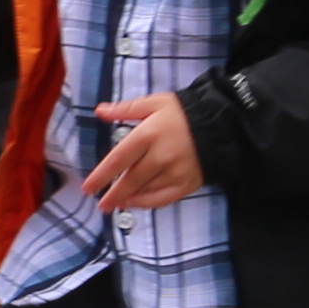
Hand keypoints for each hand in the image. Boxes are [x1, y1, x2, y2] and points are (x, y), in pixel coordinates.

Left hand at [76, 92, 204, 212]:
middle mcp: (160, 157)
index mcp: (147, 135)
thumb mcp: (154, 103)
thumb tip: (100, 111)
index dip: (101, 176)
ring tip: (115, 204)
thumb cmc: (183, 112)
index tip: (88, 187)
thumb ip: (126, 109)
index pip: (117, 160)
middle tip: (101, 204)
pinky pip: (164, 198)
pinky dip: (148, 204)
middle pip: (130, 180)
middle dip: (113, 194)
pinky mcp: (188, 183)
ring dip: (128, 199)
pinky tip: (137, 204)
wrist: (221, 123)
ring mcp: (175, 172)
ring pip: (145, 191)